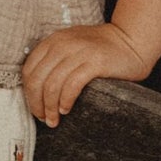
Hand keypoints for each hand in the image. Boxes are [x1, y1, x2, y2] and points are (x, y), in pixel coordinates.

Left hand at [20, 21, 150, 127]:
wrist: (132, 41)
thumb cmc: (101, 50)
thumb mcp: (72, 47)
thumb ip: (55, 60)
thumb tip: (36, 91)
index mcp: (54, 41)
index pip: (29, 70)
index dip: (28, 93)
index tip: (36, 108)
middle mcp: (63, 44)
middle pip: (37, 79)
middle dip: (36, 103)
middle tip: (43, 118)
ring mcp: (79, 52)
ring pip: (52, 85)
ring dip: (50, 107)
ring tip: (54, 119)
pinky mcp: (95, 62)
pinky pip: (72, 85)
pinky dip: (65, 101)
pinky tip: (67, 109)